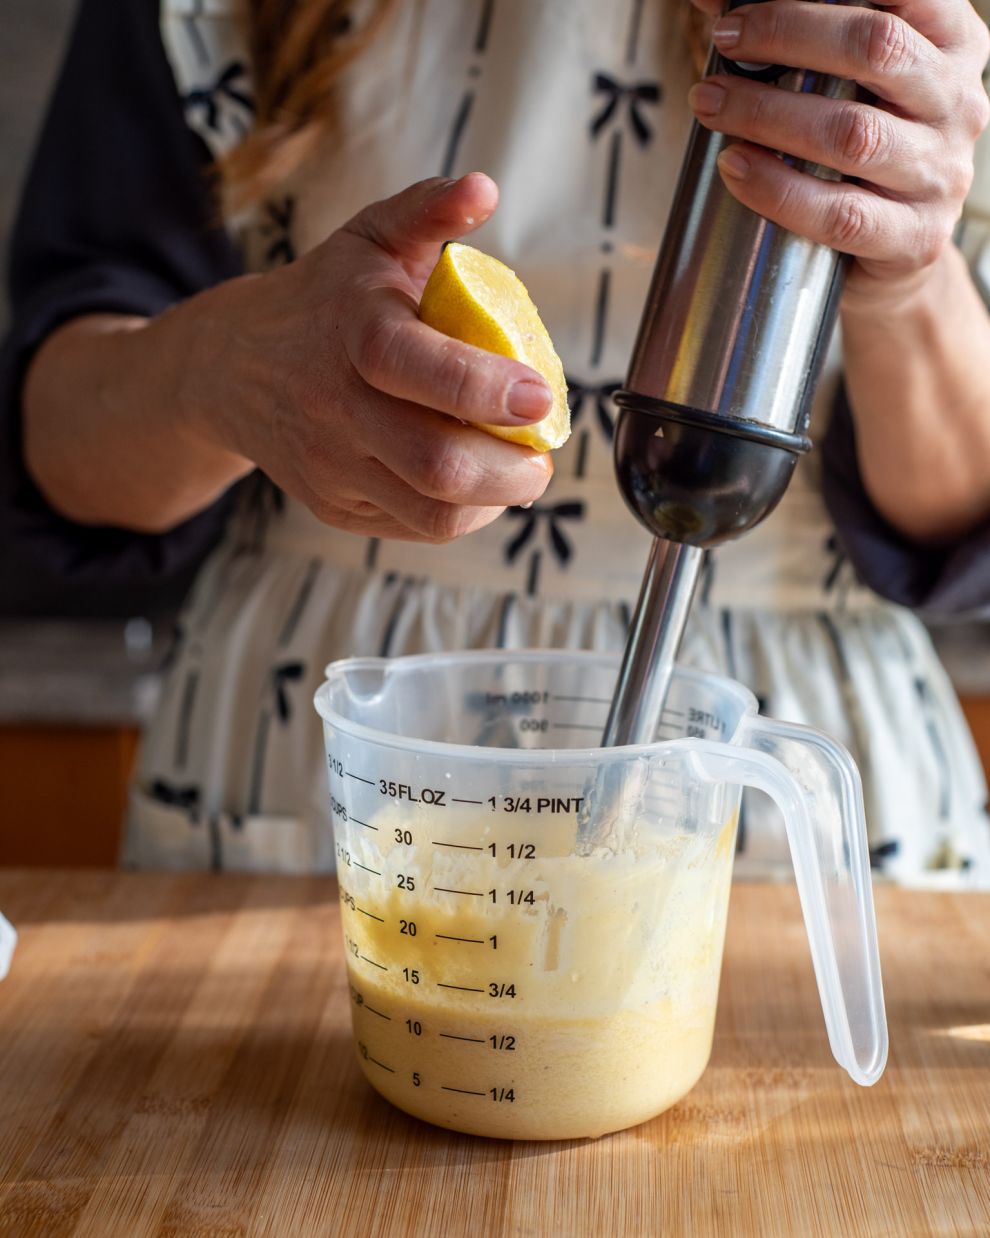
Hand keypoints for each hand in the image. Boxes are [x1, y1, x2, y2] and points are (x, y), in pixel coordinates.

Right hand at [189, 174, 552, 541]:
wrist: (232, 368)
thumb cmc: (325, 300)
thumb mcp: (368, 239)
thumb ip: (426, 211)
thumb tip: (484, 190)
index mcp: (354, 332)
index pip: (421, 371)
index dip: (489, 391)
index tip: (541, 396)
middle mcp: (337, 407)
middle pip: (438, 465)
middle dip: (513, 468)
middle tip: (543, 450)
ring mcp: (334, 466)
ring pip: (433, 513)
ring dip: (496, 500)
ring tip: (518, 471)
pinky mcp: (336, 505)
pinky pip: (417, 529)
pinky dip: (463, 514)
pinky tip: (477, 484)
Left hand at [686, 0, 989, 306]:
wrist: (899, 254)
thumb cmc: (862, 154)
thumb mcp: (854, 85)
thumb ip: (806, 39)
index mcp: (951, 44)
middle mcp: (956, 103)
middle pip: (875, 48)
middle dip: (787, 33)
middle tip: (725, 39)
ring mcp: (940, 174)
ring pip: (852, 134)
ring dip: (768, 113)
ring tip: (710, 103)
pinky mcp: (913, 238)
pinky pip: (839, 214)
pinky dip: (778, 190)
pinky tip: (734, 168)